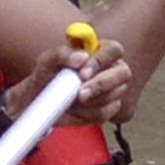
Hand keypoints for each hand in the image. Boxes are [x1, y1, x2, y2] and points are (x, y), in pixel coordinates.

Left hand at [7, 35, 134, 125]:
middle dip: (101, 85)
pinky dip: (86, 114)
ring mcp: (114, 90)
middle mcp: (112, 69)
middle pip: (123, 74)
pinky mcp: (109, 109)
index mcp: (100, 50)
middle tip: (80, 94)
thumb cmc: (47, 75)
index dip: (101, 61)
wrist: (41, 99)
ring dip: (89, 102)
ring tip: (69, 101)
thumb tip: (80, 57)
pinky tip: (73, 110)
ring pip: (113, 97)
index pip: (114, 50)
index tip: (82, 73)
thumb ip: (62, 53)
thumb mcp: (47, 61)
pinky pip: (105, 113)